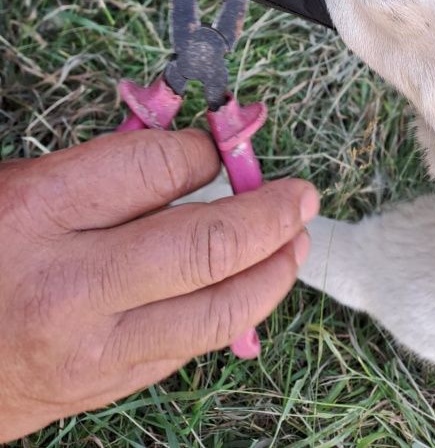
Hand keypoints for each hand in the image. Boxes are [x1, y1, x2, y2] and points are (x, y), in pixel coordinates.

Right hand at [0, 128, 317, 440]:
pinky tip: (249, 286)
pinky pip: (190, 346)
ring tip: (296, 241)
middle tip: (302, 196)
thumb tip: (191, 154)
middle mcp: (70, 285)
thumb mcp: (17, 186)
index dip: (204, 151)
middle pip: (206, 244)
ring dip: (272, 271)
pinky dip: (233, 311)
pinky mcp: (105, 389)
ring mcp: (92, 350)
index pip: (156, 167)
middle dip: (269, 214)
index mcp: (37, 211)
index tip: (217, 149)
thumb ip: (102, 169)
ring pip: (216, 310)